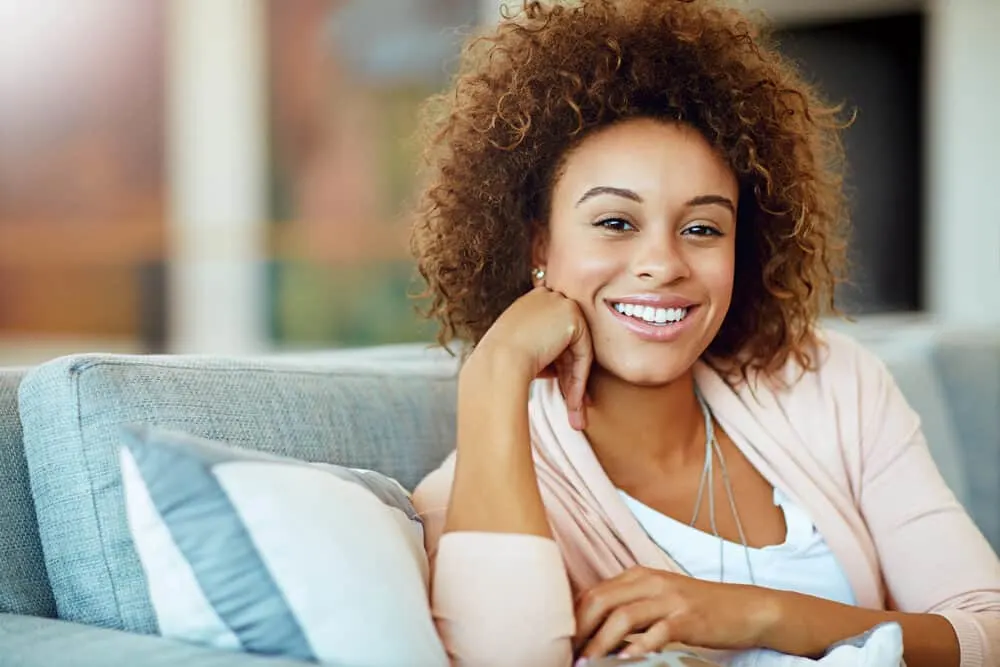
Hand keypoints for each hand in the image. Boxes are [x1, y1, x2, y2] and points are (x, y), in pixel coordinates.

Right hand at [473, 286, 593, 429]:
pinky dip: (580, 377)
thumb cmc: (501, 366)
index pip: (554, 335)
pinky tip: (574, 400)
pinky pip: (584, 351)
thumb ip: (546, 353)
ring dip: (576, 384)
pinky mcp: (571, 315)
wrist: (497, 364)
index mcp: (531, 302)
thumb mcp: (524, 354)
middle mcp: (546, 296)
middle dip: (571, 378)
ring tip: (575, 414)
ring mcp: (559, 302)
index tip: (565, 394)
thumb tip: (567, 374)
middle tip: (574, 409)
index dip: (559, 366)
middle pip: (568, 343)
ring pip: (577, 350)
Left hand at [574, 567, 780, 659]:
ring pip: (622, 617)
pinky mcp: (688, 619)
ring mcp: (669, 599)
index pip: (592, 593)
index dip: (573, 619)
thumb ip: (628, 608)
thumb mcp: (658, 599)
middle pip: (600, 601)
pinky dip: (638, 648)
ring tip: (587, 663)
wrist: (744, 608)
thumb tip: (595, 632)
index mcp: (637, 576)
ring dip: (600, 644)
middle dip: (580, 631)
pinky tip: (625, 662)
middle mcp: (649, 582)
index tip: (562, 643)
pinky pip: (657, 632)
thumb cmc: (696, 608)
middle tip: (569, 655)